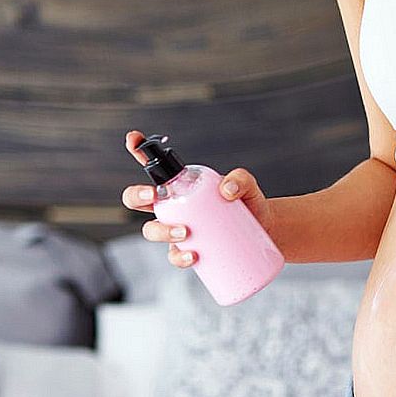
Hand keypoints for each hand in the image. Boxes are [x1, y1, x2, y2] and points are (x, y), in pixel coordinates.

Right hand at [120, 129, 274, 268]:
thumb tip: (226, 190)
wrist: (262, 231)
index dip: (138, 150)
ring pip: (152, 230)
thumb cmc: (248, 204)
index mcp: (180, 185)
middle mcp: (172, 206)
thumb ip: (240, 179)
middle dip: (136, 195)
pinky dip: (179, 257)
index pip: (155, 167)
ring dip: (161, 231)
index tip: (133, 139)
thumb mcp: (247, 186)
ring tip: (184, 232)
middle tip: (152, 195)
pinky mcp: (188, 251)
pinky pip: (174, 256)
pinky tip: (191, 256)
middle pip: (138, 200)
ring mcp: (177, 229)